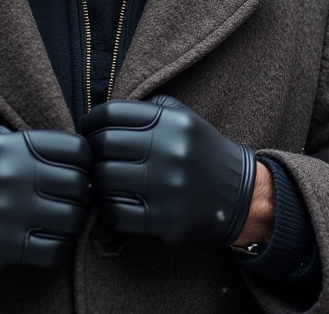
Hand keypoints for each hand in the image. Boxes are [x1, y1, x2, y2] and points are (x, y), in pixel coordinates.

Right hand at [0, 126, 92, 271]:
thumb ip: (32, 142)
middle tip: (76, 197)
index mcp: (13, 147)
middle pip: (79, 185)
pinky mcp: (4, 247)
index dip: (86, 160)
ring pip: (72, 219)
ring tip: (66, 218)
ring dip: (75, 220)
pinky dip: (62, 247)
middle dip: (83, 192)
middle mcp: (12, 177)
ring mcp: (9, 214)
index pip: (76, 150)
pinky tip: (54, 239)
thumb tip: (79, 154)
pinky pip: (54, 251)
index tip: (81, 169)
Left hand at [81, 95, 255, 245]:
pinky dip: (108, 208)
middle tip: (94, 157)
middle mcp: (170, 152)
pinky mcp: (165, 220)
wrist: (239, 193)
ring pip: (104, 180)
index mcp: (172, 122)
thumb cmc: (199, 152)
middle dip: (92, 151)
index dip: (91, 122)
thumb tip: (99, 117)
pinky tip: (116, 201)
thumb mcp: (182, 117)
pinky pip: (115, 213)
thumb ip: (145, 109)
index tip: (89, 130)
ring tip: (104, 180)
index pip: (110, 114)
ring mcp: (168, 188)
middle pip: (103, 145)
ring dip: (97, 180)